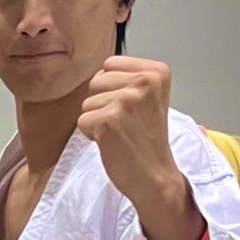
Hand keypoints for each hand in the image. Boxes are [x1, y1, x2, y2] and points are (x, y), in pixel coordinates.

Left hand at [76, 56, 183, 221]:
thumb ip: (128, 79)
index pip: (110, 64)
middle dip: (102, 104)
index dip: (112, 89)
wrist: (154, 175)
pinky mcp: (109, 119)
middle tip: (124, 123)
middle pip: (96, 81)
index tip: (131, 109)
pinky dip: (91, 135)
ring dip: (97, 120)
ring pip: (87, 102)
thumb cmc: (146, 139)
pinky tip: (112, 142)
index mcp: (157, 71)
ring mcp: (127, 99)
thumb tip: (98, 72)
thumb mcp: (148, 98)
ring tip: (119, 133)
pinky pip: (82, 121)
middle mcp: (144, 80)